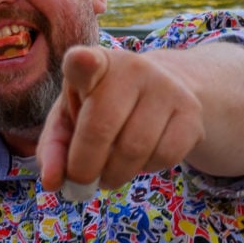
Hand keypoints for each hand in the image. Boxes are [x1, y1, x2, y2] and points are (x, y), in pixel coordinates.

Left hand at [37, 45, 203, 192]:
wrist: (159, 92)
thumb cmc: (100, 109)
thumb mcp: (69, 122)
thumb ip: (53, 149)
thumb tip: (52, 182)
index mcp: (93, 63)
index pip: (85, 61)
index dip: (83, 63)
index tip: (83, 60)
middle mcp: (131, 67)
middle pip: (101, 129)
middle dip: (85, 167)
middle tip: (82, 181)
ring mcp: (166, 86)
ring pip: (134, 151)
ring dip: (115, 175)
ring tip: (109, 170)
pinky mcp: (191, 111)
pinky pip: (165, 157)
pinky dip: (147, 170)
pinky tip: (141, 158)